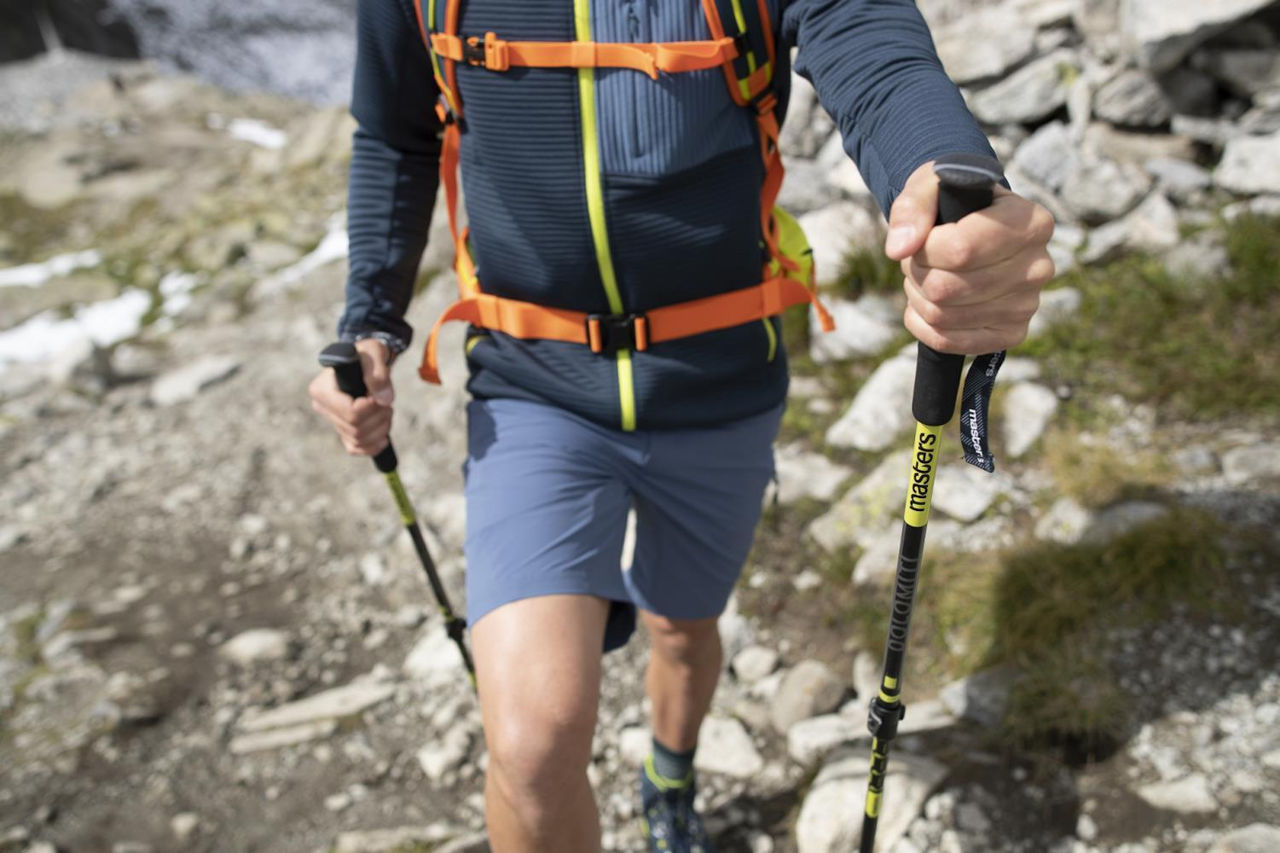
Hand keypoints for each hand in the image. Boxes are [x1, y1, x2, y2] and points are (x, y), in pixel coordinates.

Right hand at [308, 338, 394, 454]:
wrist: (367, 360)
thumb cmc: (368, 353)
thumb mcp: (375, 353)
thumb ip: (379, 374)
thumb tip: (384, 401)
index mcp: (322, 389)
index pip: (350, 413)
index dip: (372, 408)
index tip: (378, 394)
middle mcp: (322, 407)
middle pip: (356, 429)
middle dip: (379, 417)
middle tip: (386, 401)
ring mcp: (331, 419)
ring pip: (358, 439)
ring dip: (380, 429)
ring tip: (385, 410)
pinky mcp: (342, 428)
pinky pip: (354, 448)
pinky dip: (371, 446)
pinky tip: (383, 437)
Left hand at [884, 160, 1054, 353]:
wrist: (977, 226)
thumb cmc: (955, 203)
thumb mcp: (932, 185)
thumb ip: (912, 208)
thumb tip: (899, 249)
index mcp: (1030, 223)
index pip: (960, 250)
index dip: (925, 248)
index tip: (923, 237)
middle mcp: (1038, 266)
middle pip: (946, 288)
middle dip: (917, 272)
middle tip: (919, 257)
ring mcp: (1027, 305)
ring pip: (942, 315)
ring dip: (918, 296)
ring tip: (926, 274)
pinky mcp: (1011, 333)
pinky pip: (949, 342)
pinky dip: (923, 324)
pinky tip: (925, 303)